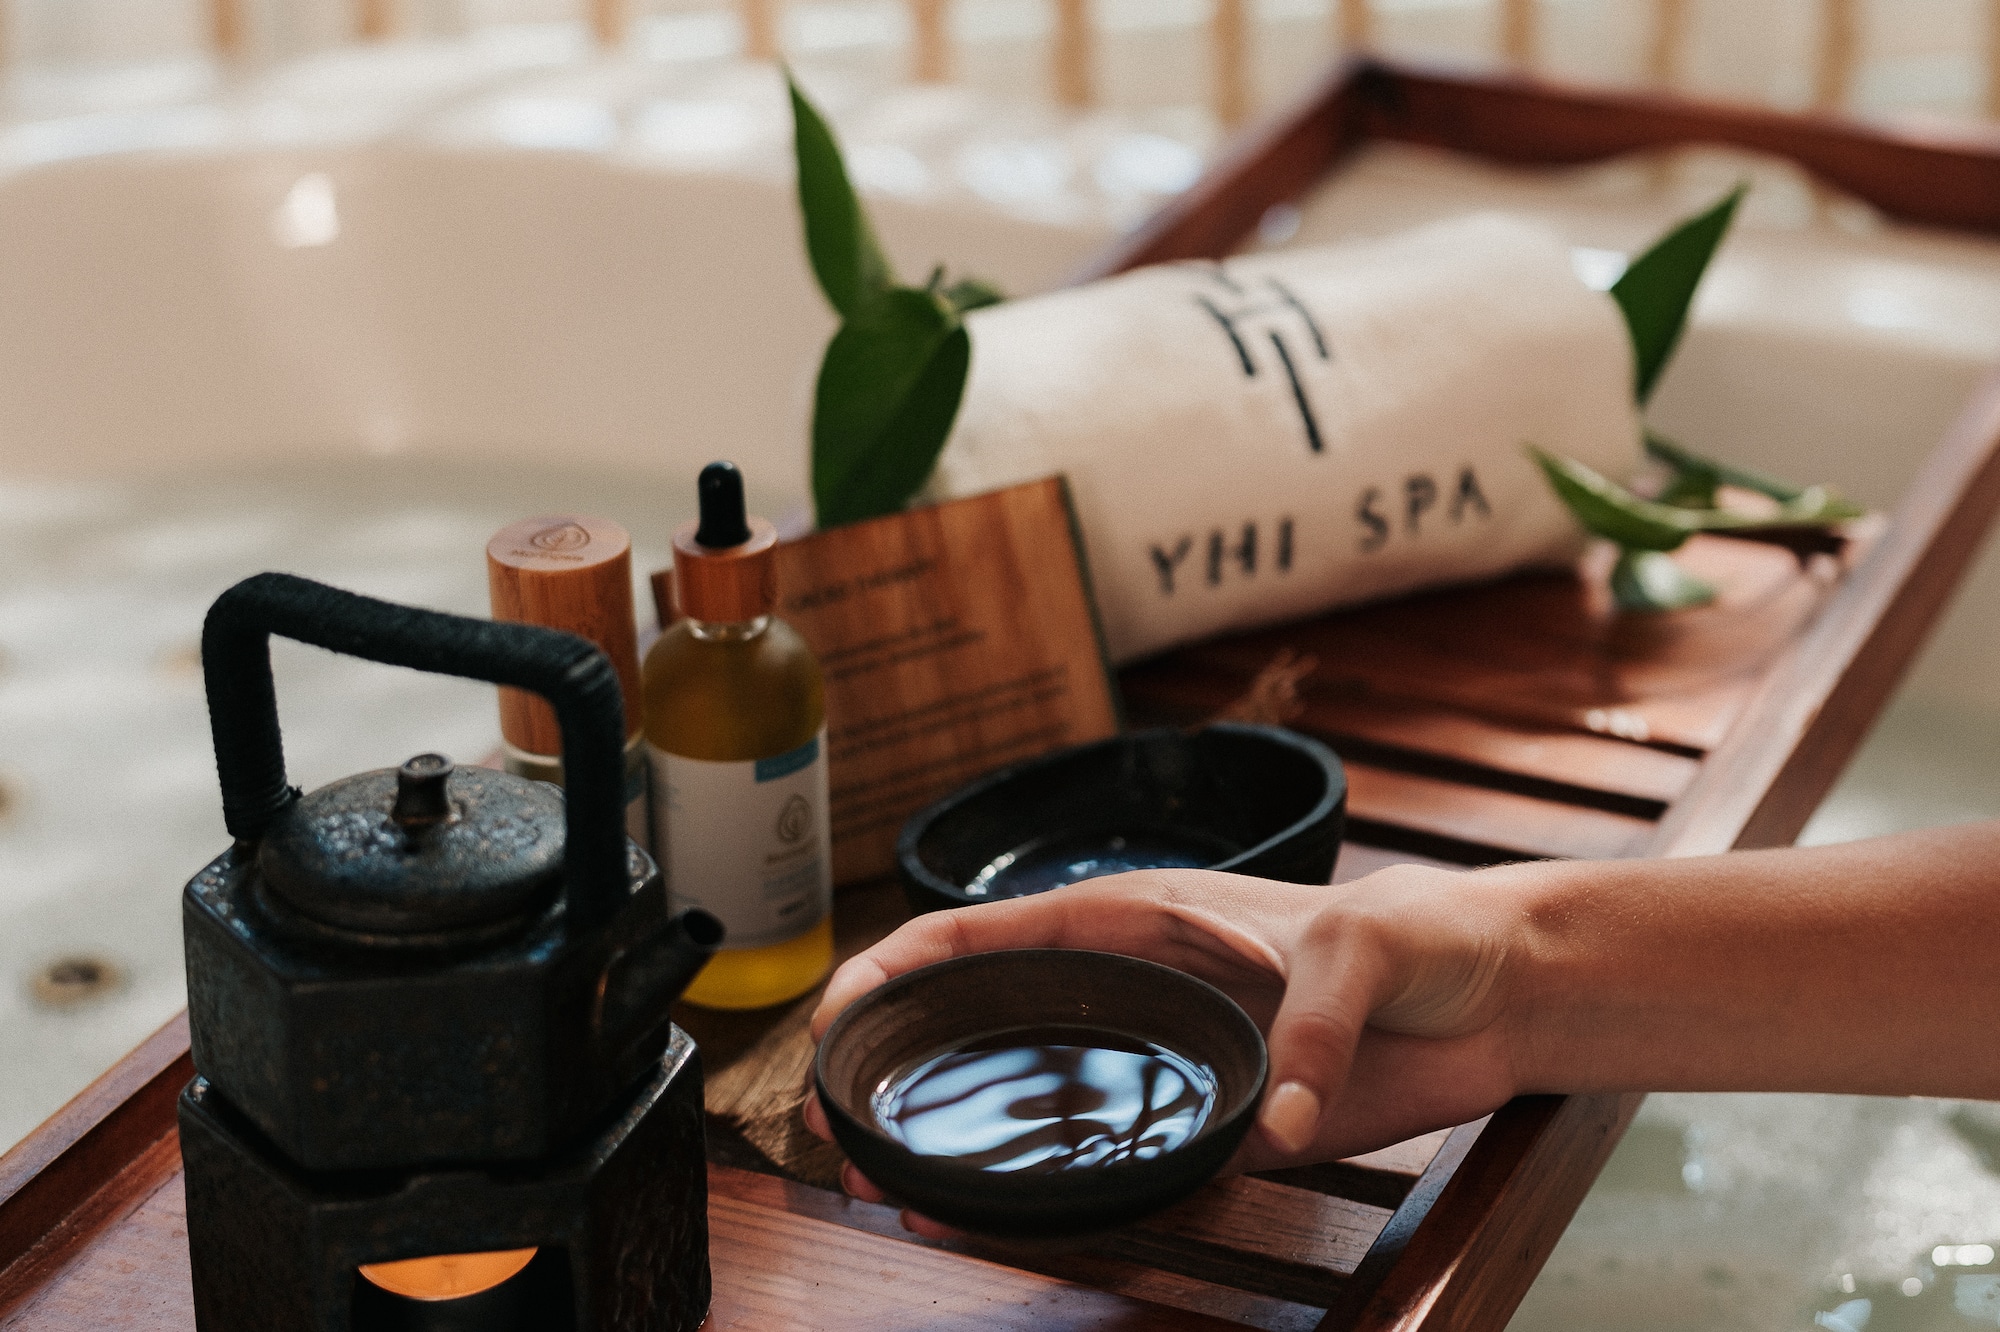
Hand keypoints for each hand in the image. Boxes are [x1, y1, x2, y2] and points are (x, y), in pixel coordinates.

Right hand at [803, 863, 1532, 1221]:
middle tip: (841, 1137)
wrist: (1497, 996)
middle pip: (981, 1024)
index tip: (836, 1020)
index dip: (894, 969)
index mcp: (1135, 918)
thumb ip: (1313, 1017)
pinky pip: (1114, 1167)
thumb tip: (1272, 1113)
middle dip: (896, 1069)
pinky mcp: (1211, 1126)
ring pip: (1031, 1104)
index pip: (981, 933)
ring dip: (956, 1145)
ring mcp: (1163, 1062)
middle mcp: (1128, 989)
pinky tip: (994, 1226)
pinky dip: (1048, 1198)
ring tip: (890, 1194)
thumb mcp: (1365, 945)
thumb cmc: (1424, 932)